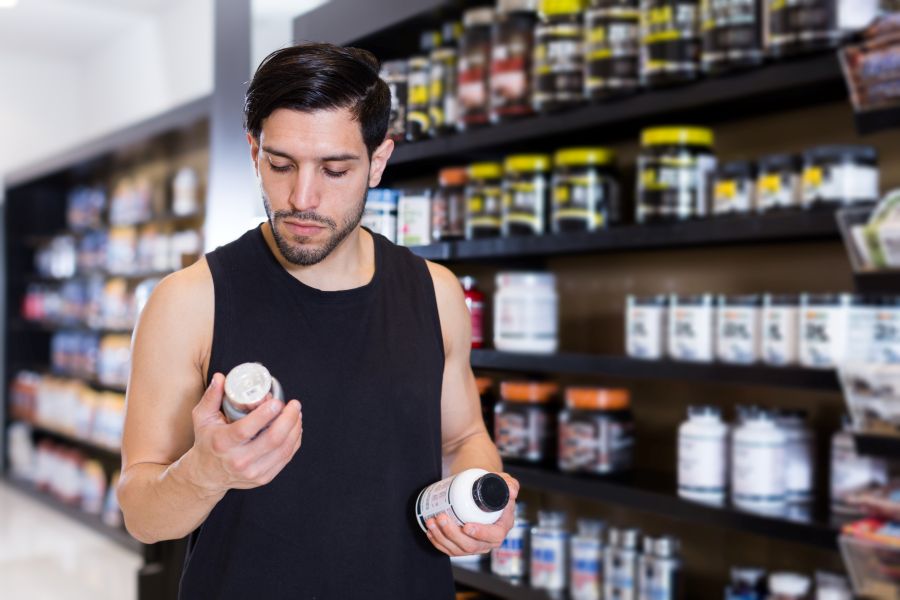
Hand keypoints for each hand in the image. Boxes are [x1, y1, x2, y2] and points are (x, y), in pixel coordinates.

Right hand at [184, 372, 302, 495]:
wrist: (207, 475)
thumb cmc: (207, 442)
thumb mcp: (202, 418)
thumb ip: (211, 396)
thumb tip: (220, 377)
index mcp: (223, 443)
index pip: (246, 429)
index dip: (265, 414)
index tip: (277, 401)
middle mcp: (238, 460)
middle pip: (273, 439)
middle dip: (289, 419)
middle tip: (294, 404)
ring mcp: (253, 472)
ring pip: (283, 449)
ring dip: (295, 428)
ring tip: (297, 413)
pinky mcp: (263, 478)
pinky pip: (286, 458)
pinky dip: (295, 441)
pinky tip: (296, 428)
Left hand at [425, 472, 519, 556]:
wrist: (482, 491)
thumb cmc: (493, 487)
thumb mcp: (505, 483)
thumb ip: (510, 484)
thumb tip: (511, 491)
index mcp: (502, 527)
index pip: (494, 536)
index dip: (480, 534)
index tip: (466, 526)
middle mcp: (489, 540)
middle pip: (471, 545)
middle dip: (453, 534)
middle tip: (442, 518)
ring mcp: (475, 544)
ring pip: (457, 549)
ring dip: (442, 537)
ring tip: (432, 521)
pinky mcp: (462, 545)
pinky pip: (450, 549)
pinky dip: (438, 542)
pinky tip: (430, 532)